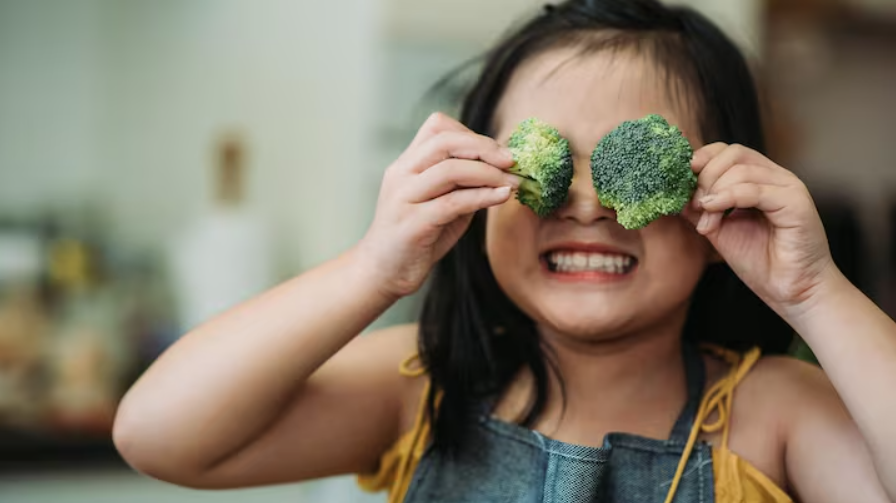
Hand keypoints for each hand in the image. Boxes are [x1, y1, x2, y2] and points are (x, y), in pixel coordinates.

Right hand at [354, 113, 518, 298]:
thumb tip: (503, 169)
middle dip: (484, 147)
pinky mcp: (412, 224)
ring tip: (512, 183)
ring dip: (489, 173)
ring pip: (450, 169)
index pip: (437, 127)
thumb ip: (463, 184)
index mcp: (406, 164)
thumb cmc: (416, 237)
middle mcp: (401, 175)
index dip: (471, 134)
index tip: (497, 152)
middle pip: (445, 141)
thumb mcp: (440, 203)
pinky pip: (454, 202)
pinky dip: (483, 196)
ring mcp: (403, 198)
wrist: (383, 272)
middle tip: (512, 161)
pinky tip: (502, 197)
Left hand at [687, 143, 836, 314]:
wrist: (791, 290)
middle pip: (733, 154)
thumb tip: (673, 192)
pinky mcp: (796, 202)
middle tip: (695, 206)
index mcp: (759, 179)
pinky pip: (755, 189)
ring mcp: (788, 187)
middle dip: (705, 176)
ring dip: (714, 193)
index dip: (702, 159)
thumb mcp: (718, 229)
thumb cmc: (760, 261)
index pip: (727, 151)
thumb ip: (700, 208)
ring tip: (706, 222)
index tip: (682, 180)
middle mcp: (776, 177)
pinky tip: (712, 211)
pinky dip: (727, 197)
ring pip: (741, 170)